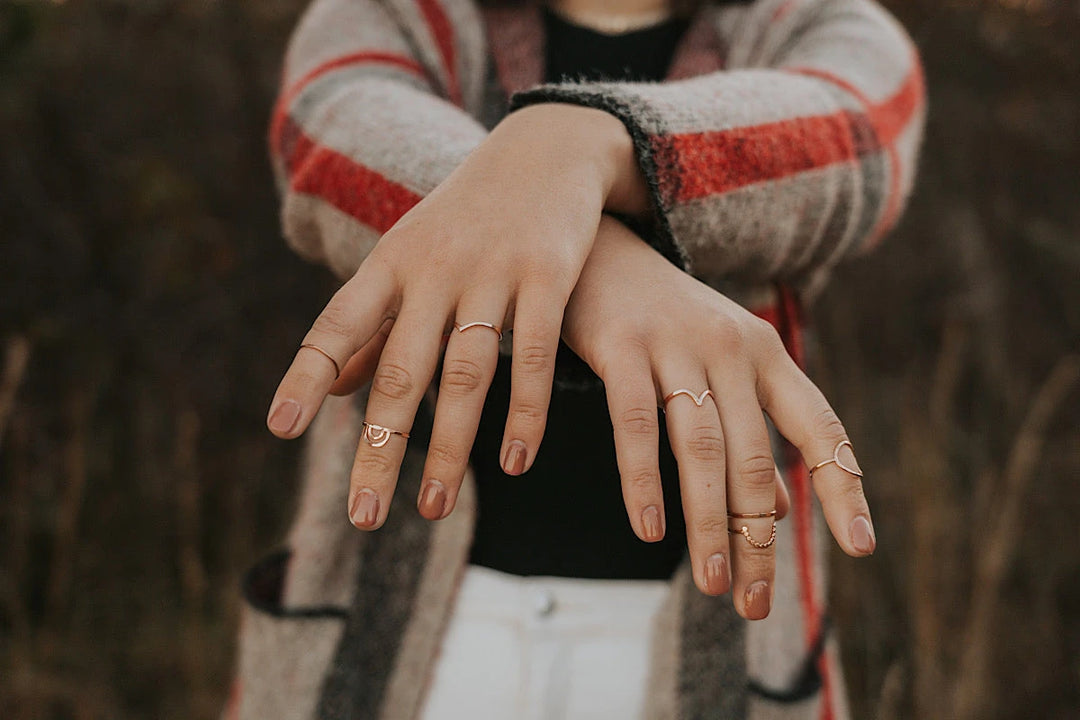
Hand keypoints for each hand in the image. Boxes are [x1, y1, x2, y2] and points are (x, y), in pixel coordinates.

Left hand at [266, 104, 646, 528]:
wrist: (545, 147)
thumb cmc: (468, 217)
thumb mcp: (412, 260)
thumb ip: (375, 326)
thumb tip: (332, 393)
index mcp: (391, 264)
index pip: (336, 325)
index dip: (304, 376)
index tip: (280, 430)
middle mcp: (432, 268)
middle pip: (399, 373)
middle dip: (379, 449)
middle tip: (362, 516)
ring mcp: (490, 271)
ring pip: (463, 375)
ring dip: (446, 449)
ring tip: (432, 509)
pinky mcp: (546, 274)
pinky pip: (532, 354)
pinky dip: (523, 412)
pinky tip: (513, 461)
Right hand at [562, 217, 874, 617]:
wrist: (598, 247)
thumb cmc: (662, 319)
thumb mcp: (716, 366)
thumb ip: (750, 433)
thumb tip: (781, 511)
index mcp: (765, 352)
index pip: (820, 427)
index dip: (844, 487)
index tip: (861, 547)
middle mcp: (731, 348)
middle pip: (754, 458)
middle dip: (756, 538)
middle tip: (753, 602)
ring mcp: (676, 346)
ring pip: (702, 450)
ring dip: (709, 524)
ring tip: (711, 584)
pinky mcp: (622, 345)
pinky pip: (636, 424)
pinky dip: (643, 480)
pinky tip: (649, 528)